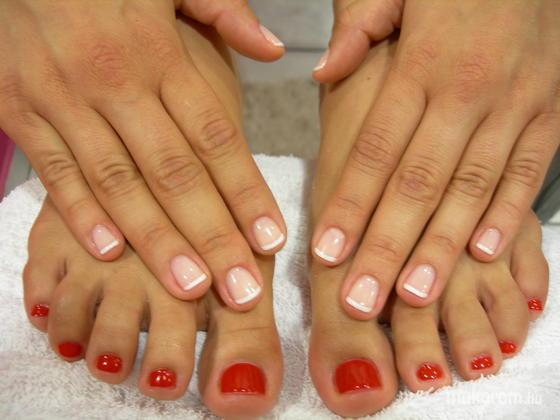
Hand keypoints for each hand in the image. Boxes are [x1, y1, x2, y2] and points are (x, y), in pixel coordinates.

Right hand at [0, 0, 285, 309]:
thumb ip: (225, 12)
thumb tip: (275, 49)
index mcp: (161, 53)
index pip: (216, 137)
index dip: (246, 192)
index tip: (271, 240)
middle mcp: (115, 82)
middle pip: (174, 173)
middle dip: (211, 236)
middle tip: (241, 288)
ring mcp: (63, 99)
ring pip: (118, 183)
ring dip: (155, 241)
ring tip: (190, 289)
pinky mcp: (20, 109)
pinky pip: (54, 171)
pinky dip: (80, 213)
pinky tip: (109, 254)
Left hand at [312, 0, 559, 317]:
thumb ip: (359, 29)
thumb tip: (321, 71)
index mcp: (422, 65)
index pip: (376, 149)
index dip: (350, 204)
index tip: (328, 252)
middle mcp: (467, 92)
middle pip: (419, 184)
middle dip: (388, 246)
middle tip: (361, 300)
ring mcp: (515, 106)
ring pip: (471, 189)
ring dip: (442, 248)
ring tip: (413, 297)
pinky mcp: (550, 114)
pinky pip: (527, 173)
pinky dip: (505, 215)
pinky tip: (481, 256)